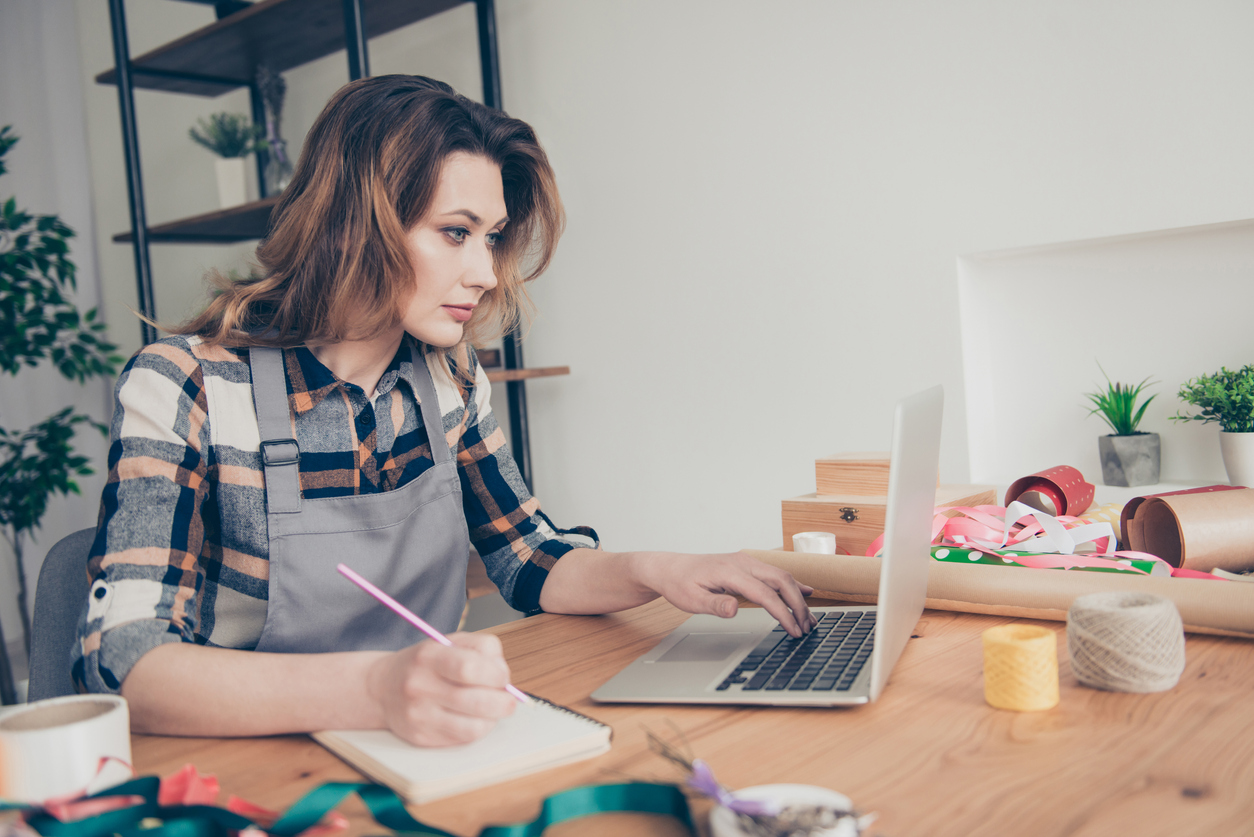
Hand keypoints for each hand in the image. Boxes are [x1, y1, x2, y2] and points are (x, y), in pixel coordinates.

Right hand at [366, 632, 516, 745]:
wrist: (381, 688)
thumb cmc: (424, 664)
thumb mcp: (448, 642)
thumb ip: (481, 649)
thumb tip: (505, 675)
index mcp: (429, 656)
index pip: (470, 668)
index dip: (496, 675)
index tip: (503, 677)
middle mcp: (420, 686)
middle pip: (476, 701)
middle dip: (503, 702)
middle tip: (507, 699)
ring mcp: (419, 716)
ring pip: (473, 727)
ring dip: (492, 719)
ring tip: (491, 709)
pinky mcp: (421, 738)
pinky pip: (462, 739)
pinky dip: (477, 730)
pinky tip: (475, 718)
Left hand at [630, 552, 815, 635]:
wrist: (670, 568)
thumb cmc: (680, 584)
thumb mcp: (691, 600)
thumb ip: (714, 605)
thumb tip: (734, 609)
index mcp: (729, 571)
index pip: (765, 594)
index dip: (783, 613)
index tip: (794, 630)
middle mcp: (742, 562)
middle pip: (781, 581)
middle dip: (798, 605)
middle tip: (808, 628)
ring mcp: (746, 561)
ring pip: (781, 575)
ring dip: (797, 596)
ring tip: (809, 618)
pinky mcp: (747, 564)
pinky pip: (774, 572)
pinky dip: (791, 584)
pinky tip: (805, 591)